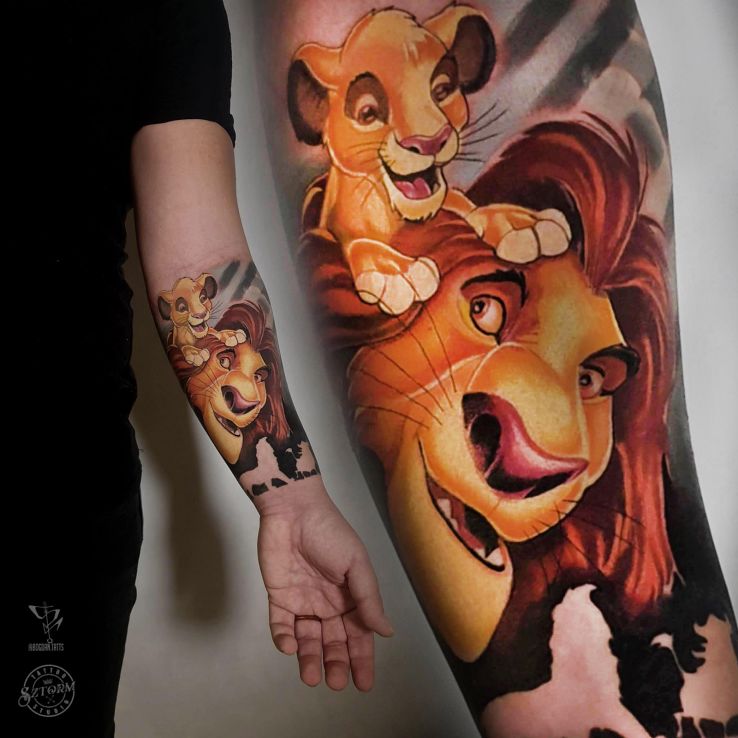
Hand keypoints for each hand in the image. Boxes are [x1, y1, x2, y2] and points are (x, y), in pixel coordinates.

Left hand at [255, 476, 393, 690]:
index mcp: (350, 595)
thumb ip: (368, 599)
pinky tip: (289, 647)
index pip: (359, 634)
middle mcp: (328, 602)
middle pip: (333, 642)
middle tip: (337, 684)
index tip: (364, 684)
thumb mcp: (357, 564)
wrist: (293, 510)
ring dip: (309, 659)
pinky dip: (284, 639)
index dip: (362, 659)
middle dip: (336, 664)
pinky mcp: (279, 596)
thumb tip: (386, 631)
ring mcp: (303, 600)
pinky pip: (280, 625)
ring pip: (307, 639)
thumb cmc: (330, 532)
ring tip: (311, 677)